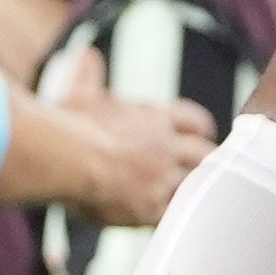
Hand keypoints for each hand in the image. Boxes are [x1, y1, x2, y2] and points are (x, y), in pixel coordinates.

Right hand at [34, 42, 215, 226]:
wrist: (69, 159)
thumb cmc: (71, 123)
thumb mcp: (82, 94)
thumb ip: (88, 75)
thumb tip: (86, 54)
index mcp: (154, 118)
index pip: (191, 120)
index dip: (199, 127)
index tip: (201, 131)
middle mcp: (165, 147)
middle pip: (203, 154)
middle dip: (207, 160)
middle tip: (205, 166)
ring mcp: (161, 180)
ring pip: (193, 185)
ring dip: (194, 189)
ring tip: (195, 196)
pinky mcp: (150, 209)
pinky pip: (172, 214)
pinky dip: (174, 216)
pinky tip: (173, 220)